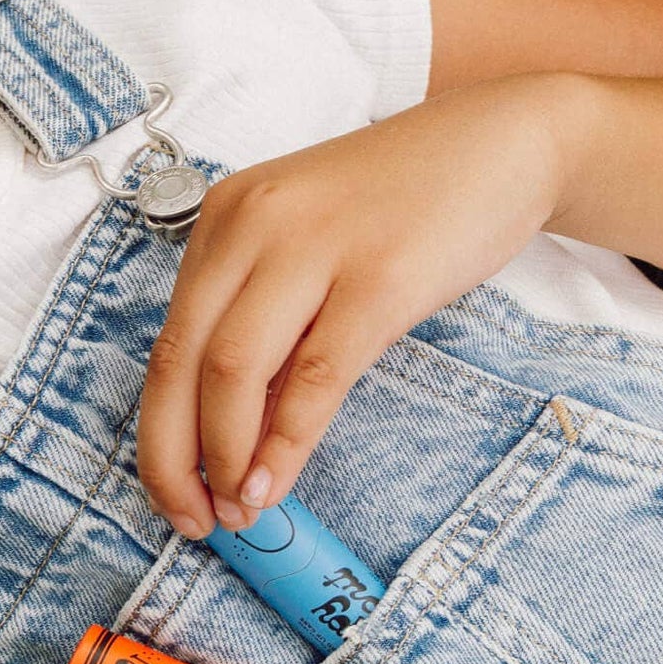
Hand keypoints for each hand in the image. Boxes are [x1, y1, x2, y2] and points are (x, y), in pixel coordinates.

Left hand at [134, 73, 585, 538]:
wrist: (504, 142)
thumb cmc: (401, 207)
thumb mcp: (310, 251)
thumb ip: (267, 326)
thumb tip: (232, 438)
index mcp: (224, 221)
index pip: (165, 343)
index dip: (158, 432)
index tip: (170, 490)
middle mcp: (251, 226)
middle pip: (183, 362)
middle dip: (176, 456)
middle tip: (194, 521)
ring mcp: (313, 247)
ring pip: (235, 370)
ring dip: (227, 456)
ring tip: (240, 510)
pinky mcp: (379, 277)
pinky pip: (315, 376)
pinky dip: (287, 441)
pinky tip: (276, 482)